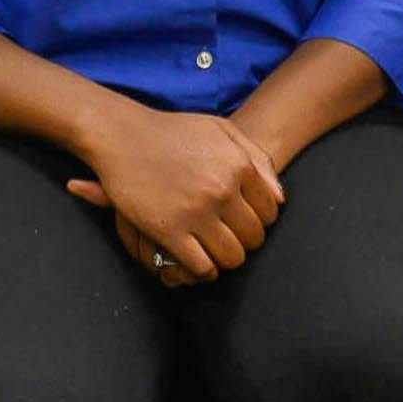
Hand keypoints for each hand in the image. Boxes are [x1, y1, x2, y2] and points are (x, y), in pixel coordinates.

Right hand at [70, 103, 287, 286]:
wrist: (121, 135)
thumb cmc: (172, 131)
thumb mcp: (221, 130)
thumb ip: (257, 159)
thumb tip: (280, 199)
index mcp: (238, 166)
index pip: (270, 212)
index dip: (259, 222)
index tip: (244, 222)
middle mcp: (222, 190)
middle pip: (253, 237)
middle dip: (244, 242)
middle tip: (228, 239)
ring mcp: (195, 212)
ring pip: (231, 257)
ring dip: (225, 260)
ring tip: (214, 253)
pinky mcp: (169, 230)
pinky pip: (201, 266)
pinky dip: (204, 271)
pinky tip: (198, 263)